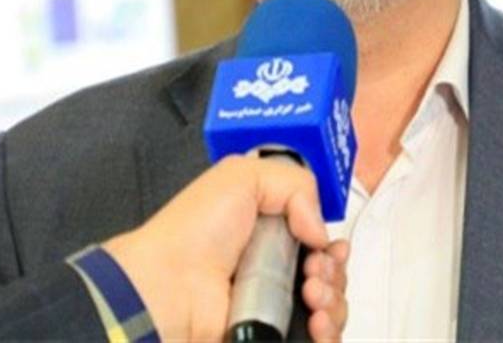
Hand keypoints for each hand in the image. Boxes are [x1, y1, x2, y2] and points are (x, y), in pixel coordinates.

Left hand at [103, 154, 348, 341]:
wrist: (168, 289)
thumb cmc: (193, 233)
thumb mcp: (242, 176)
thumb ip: (296, 184)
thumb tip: (320, 229)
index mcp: (269, 231)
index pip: (318, 240)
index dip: (330, 243)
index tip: (327, 245)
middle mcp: (275, 270)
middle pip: (331, 274)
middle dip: (334, 270)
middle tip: (313, 271)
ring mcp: (275, 307)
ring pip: (332, 307)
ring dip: (334, 299)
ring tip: (310, 295)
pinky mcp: (276, 334)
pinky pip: (321, 337)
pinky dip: (329, 331)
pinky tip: (316, 322)